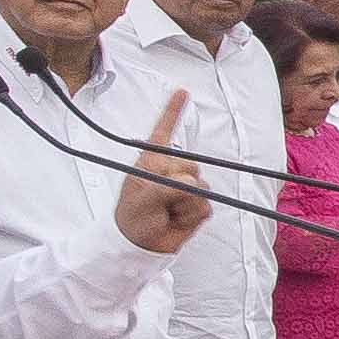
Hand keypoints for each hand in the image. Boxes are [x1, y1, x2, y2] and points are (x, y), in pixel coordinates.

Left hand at [112, 90, 212, 250]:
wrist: (141, 247)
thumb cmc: (132, 221)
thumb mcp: (142, 199)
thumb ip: (165, 186)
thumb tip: (189, 182)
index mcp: (152, 162)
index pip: (163, 132)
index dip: (173, 111)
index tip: (182, 91)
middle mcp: (170, 171)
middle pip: (192, 164)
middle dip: (181, 185)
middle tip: (161, 202)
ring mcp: (185, 187)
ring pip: (203, 186)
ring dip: (185, 204)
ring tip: (167, 213)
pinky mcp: (197, 204)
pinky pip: (206, 205)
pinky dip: (192, 215)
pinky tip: (177, 220)